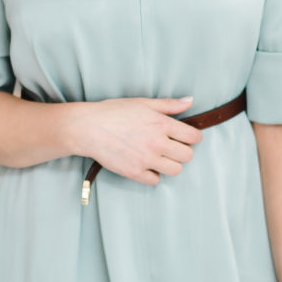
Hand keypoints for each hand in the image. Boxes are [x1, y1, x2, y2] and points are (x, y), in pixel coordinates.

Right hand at [73, 96, 202, 185]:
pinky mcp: (134, 172)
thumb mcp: (143, 102)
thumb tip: (190, 101)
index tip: (186, 137)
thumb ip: (169, 104)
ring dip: (171, 164)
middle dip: (182, 151)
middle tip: (171, 147)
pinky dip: (153, 174)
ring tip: (160, 157)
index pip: (193, 137)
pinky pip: (156, 180)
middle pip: (187, 156)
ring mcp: (146, 160)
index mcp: (161, 124)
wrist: (88, 128)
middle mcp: (157, 143)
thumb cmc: (113, 112)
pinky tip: (146, 165)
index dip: (193, 137)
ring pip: (175, 170)